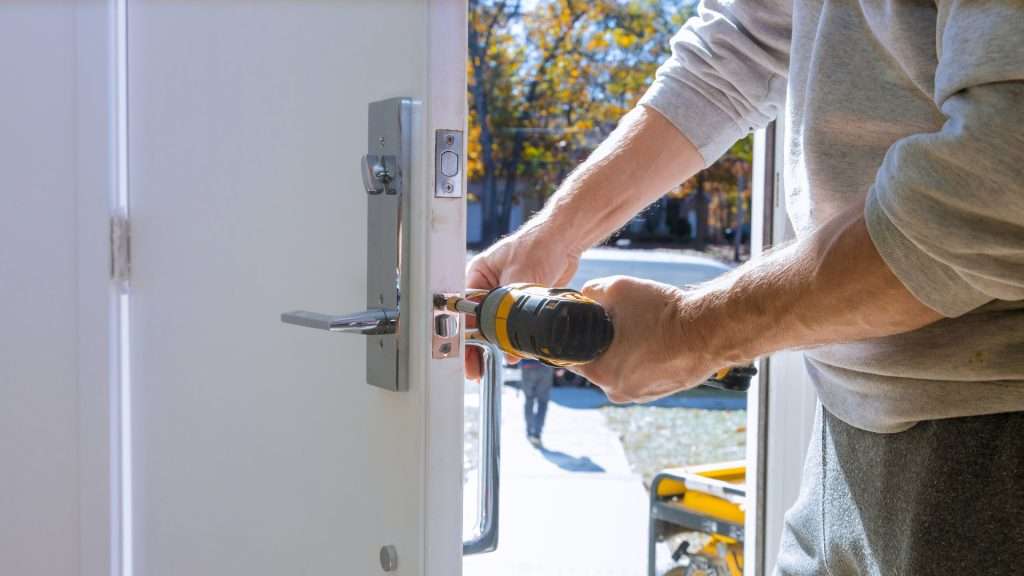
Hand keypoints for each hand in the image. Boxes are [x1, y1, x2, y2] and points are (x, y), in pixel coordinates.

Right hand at [464, 226, 580, 378]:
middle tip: (476, 369)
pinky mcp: (521, 303)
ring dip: (496, 344)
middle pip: (476, 322)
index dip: (461, 334)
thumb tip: (509, 343)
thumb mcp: (520, 278)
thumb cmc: (539, 244)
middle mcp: (487, 287)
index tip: (462, 354)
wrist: (565, 240)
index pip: (462, 310)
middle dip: (476, 346)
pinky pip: (513, 325)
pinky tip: (515, 350)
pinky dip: (513, 338)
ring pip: (495, 327)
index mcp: (477, 275)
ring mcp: (504, 295)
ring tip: (494, 363)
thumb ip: (513, 310)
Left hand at [576, 276, 716, 402]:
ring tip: (644, 329)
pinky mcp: (661, 392)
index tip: (584, 323)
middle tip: (620, 320)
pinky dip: (645, 358)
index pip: (572, 358)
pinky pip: (642, 373)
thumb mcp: (619, 289)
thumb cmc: (664, 313)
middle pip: (597, 363)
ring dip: (626, 350)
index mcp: (601, 373)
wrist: (710, 331)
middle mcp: (618, 391)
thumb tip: (585, 295)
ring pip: (621, 368)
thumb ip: (592, 291)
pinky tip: (656, 340)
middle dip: (603, 342)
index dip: (573, 337)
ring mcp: (641, 395)